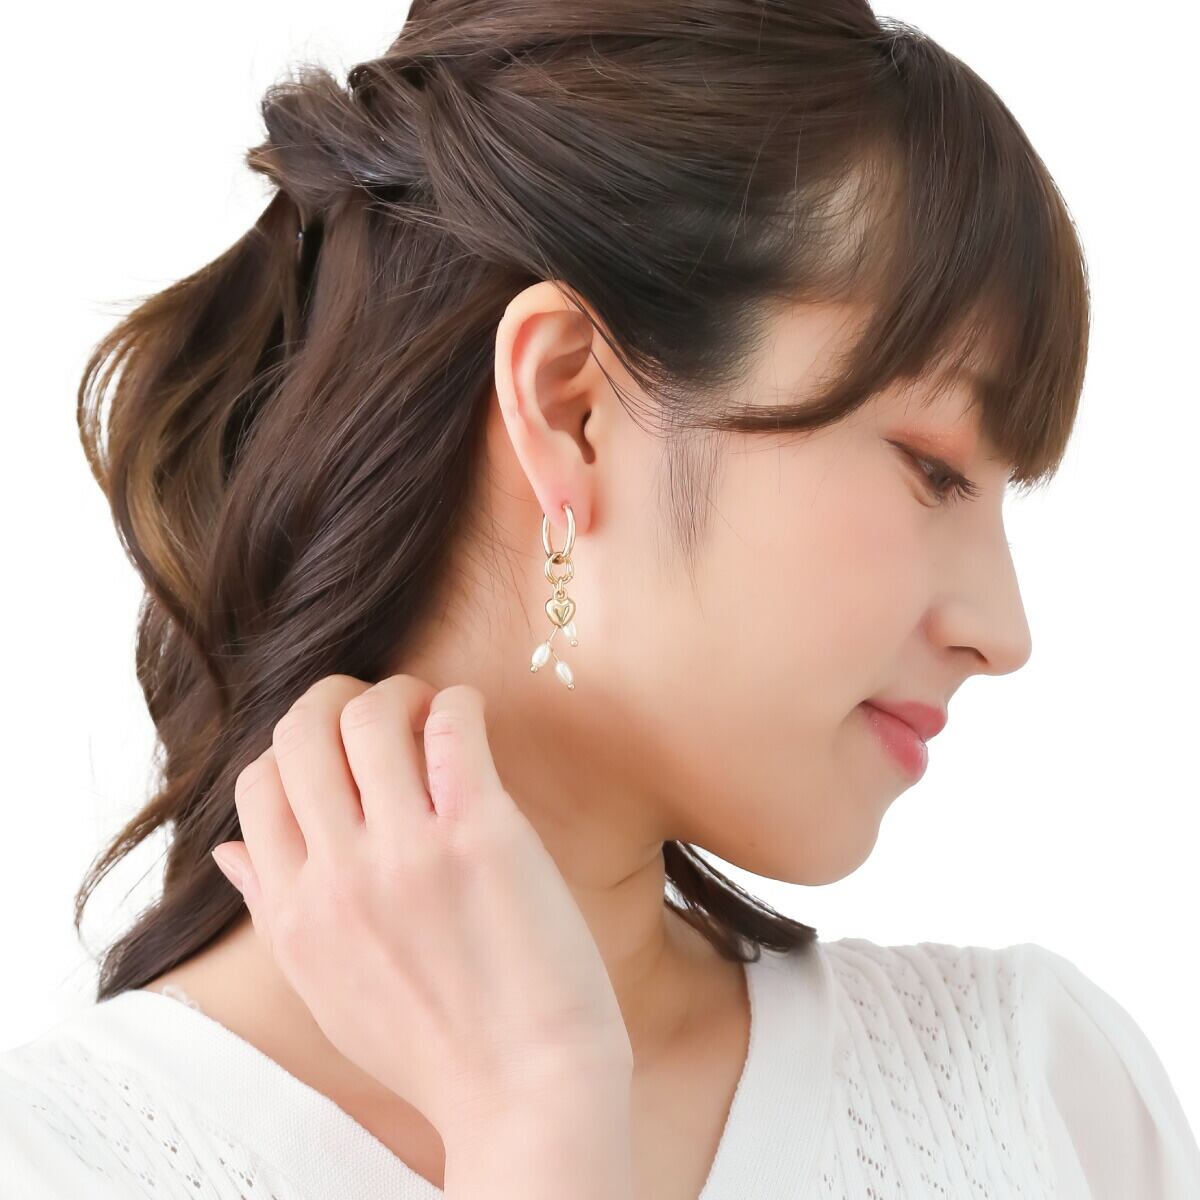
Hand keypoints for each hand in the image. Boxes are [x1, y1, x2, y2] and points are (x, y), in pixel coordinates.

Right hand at [210, 674, 633, 1142]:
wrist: (525, 1090)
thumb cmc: (433, 1041)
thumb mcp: (324, 989)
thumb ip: (271, 910)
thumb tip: (225, 852)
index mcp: (292, 914)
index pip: (256, 782)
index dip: (296, 747)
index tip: (340, 751)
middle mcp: (338, 877)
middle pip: (301, 732)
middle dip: (337, 700)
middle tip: (384, 712)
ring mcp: (407, 853)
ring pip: (369, 714)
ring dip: (401, 694)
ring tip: (432, 713)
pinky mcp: (481, 836)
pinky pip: (452, 726)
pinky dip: (457, 703)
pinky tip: (469, 718)